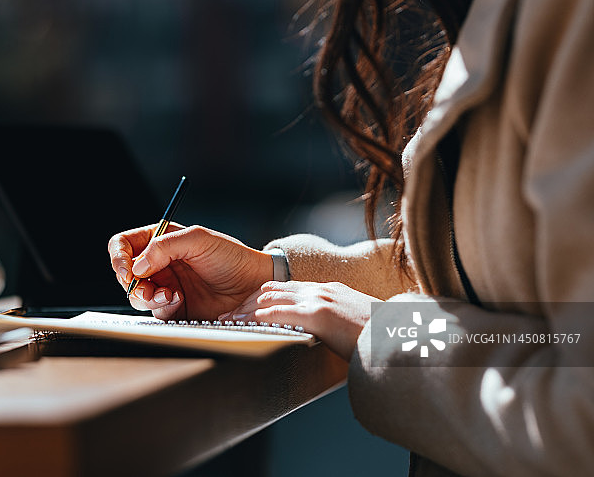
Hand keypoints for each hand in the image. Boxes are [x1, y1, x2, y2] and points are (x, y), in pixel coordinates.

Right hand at [108, 224, 272, 319]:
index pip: (124, 245)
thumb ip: (164, 246)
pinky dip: (162, 307)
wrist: (253, 285)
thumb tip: (137, 266)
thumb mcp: (198, 240)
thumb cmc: (231, 257)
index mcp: (160, 240)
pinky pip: (154, 311)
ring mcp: (164, 285)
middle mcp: (158, 263)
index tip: (127, 269)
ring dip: (146, 297)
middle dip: (132, 283)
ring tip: (169, 296)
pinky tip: (179, 301)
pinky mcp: (173, 307)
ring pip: (136, 295)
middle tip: (148, 289)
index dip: (119, 256)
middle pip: (125, 273)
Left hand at [222, 281, 381, 360]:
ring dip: (245, 310)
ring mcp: (319, 299)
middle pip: (272, 289)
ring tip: (226, 322)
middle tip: (226, 317)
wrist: (402, 338)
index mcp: (329, 290)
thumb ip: (337, 326)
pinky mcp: (318, 314)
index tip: (243, 310)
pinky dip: (256, 319)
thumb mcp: (355, 325)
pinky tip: (242, 326)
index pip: (285, 288)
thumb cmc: (382, 338)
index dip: (261, 298)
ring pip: (270, 298)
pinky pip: (279, 313)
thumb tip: (328, 340)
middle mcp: (320, 289)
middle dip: (246, 303)